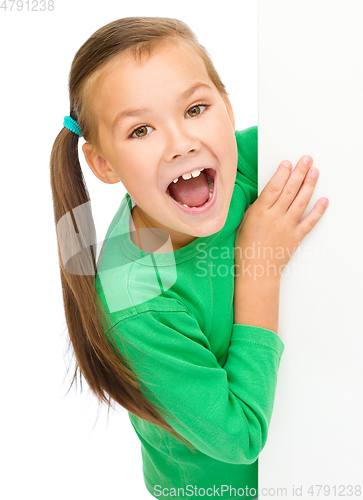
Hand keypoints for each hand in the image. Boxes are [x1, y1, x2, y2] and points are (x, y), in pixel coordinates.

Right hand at [235, 155, 328, 278]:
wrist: (256, 271)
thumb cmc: (246, 249)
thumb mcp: (244, 224)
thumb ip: (256, 208)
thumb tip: (268, 194)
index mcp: (259, 213)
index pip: (273, 188)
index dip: (282, 174)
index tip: (288, 163)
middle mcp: (274, 218)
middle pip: (289, 191)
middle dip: (298, 173)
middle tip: (306, 160)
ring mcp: (287, 228)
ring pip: (301, 202)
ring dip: (309, 185)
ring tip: (314, 172)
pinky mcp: (296, 237)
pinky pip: (309, 222)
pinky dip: (318, 211)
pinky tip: (324, 200)